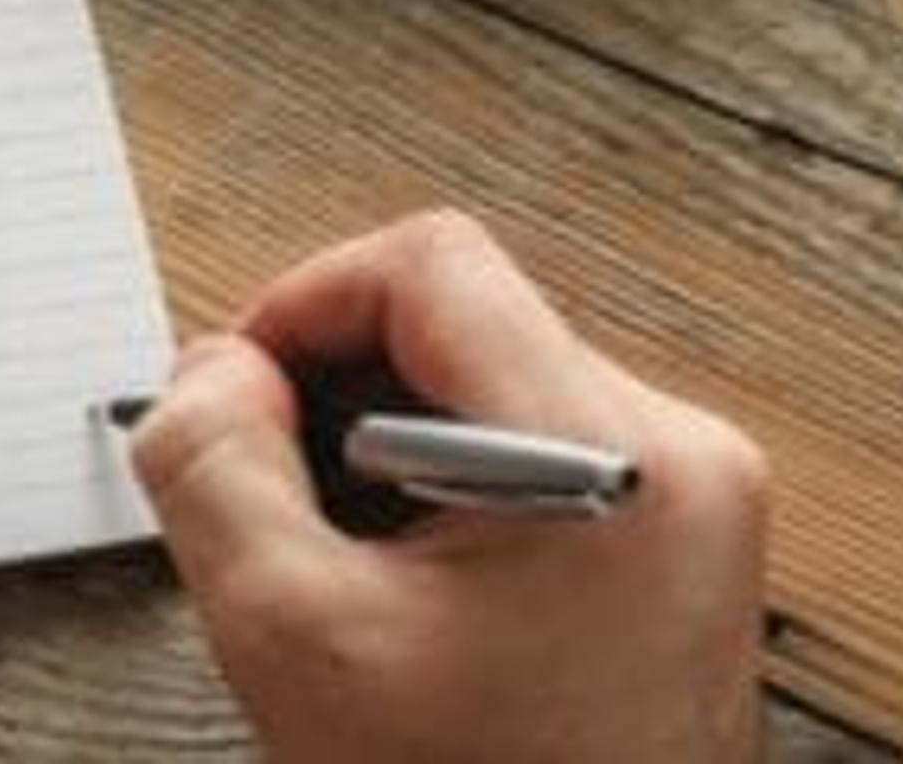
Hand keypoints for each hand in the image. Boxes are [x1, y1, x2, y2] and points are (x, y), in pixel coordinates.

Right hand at [131, 211, 769, 762]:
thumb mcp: (292, 637)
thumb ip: (216, 470)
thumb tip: (213, 373)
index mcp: (612, 455)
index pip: (430, 265)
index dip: (300, 305)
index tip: (239, 392)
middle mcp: (678, 461)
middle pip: (459, 324)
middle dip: (335, 395)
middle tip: (269, 498)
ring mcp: (689, 509)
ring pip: (488, 390)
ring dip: (382, 451)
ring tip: (342, 568)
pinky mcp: (675, 553)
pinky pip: (534, 457)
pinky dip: (441, 497)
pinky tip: (403, 595)